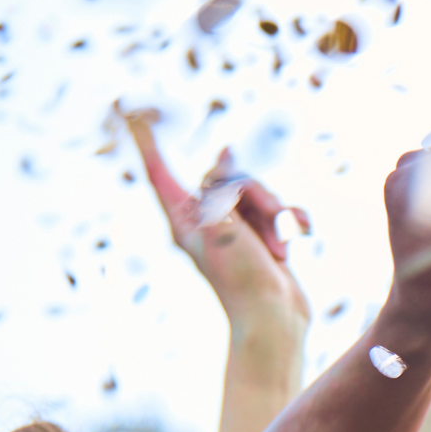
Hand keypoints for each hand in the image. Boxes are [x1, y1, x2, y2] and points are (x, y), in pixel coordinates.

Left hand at [125, 107, 311, 333]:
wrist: (274, 319)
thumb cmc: (241, 279)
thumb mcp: (221, 225)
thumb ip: (217, 186)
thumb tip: (224, 154)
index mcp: (183, 220)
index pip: (159, 173)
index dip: (146, 142)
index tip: (131, 111)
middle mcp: (207, 220)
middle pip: (227, 176)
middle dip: (255, 193)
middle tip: (264, 228)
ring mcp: (236, 227)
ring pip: (258, 190)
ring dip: (274, 214)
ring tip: (278, 249)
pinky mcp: (262, 235)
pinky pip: (278, 208)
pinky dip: (290, 220)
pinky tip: (299, 235)